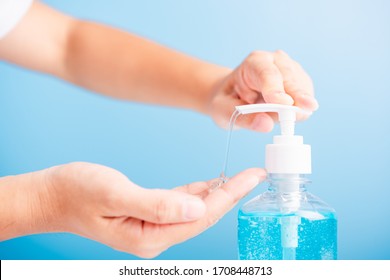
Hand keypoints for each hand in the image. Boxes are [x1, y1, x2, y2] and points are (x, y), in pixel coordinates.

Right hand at [43, 162, 264, 257]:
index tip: (252, 178)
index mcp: (150, 235)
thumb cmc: (78, 192)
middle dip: (232, 195)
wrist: (54, 195)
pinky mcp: (149, 214)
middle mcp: (155, 236)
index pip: (201, 216)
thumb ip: (157, 205)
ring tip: (242, 178)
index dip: (230, 196)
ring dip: (220, 193)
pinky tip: (212, 184)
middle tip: (256, 175)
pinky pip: (182, 204)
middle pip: (204, 215)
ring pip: (195, 210)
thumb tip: (197, 210)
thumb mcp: (115, 195)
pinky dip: (200, 193)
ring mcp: (152, 227)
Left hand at [208, 50, 317, 131]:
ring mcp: (291, 70)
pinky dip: (300, 110)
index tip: (283, 102)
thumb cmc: (227, 100)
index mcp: (254, 62)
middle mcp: (275, 61)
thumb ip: (242, 118)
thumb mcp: (223, 110)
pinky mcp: (301, 83)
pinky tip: (287, 115)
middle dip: (297, 95)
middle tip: (305, 110)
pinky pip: (306, 99)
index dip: (275, 88)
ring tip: (279, 119)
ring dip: (297, 107)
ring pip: (302, 88)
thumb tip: (266, 125)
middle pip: (289, 78)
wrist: (233, 95)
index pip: (267, 73)